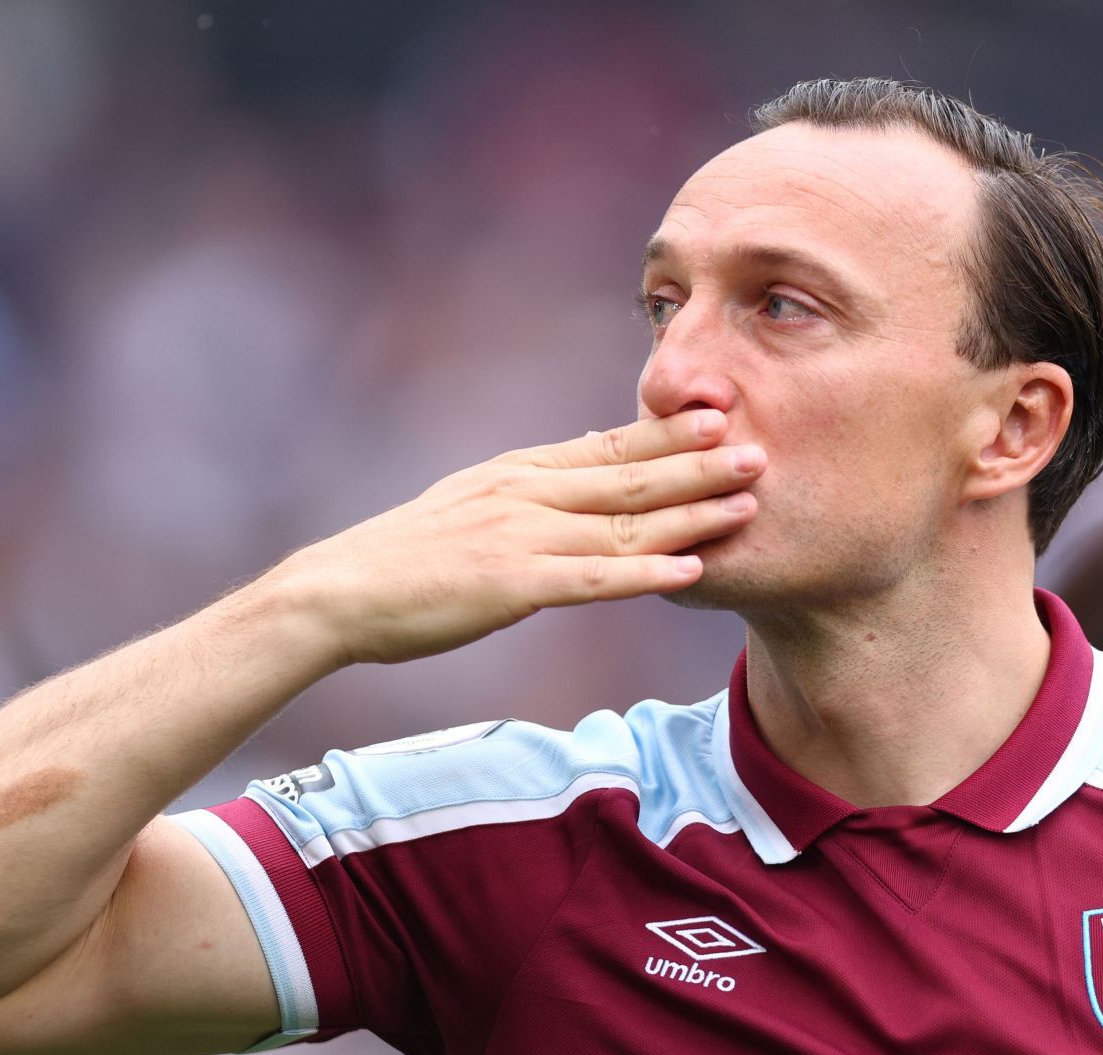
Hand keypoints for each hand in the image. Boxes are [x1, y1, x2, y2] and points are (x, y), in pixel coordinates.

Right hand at [271, 410, 763, 665]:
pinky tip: (687, 572)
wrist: (340, 593)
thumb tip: (587, 457)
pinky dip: (642, 574)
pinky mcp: (510, 585)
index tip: (728, 413)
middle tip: (763, 448)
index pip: (611, 444)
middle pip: (630, 475)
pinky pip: (590, 579)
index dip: (672, 431)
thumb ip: (533, 486)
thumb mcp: (474, 502)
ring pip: (622, 522)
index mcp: (522, 472)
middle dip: (701, 463)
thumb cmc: (407, 558)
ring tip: (748, 503)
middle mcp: (527, 493)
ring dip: (691, 514)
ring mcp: (520, 537)